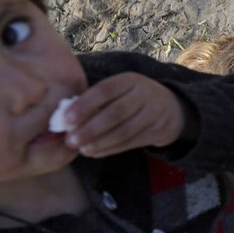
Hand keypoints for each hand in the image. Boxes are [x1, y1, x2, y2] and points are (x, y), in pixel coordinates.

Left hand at [62, 72, 190, 156]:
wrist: (171, 108)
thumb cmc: (131, 99)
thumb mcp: (119, 91)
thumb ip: (95, 100)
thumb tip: (62, 118)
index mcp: (129, 80)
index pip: (105, 90)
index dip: (84, 105)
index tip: (66, 120)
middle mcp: (144, 93)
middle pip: (116, 112)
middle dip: (91, 128)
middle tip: (71, 140)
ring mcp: (154, 112)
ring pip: (125, 130)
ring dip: (101, 142)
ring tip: (82, 150)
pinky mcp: (159, 130)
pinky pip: (132, 142)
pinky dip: (112, 149)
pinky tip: (96, 153)